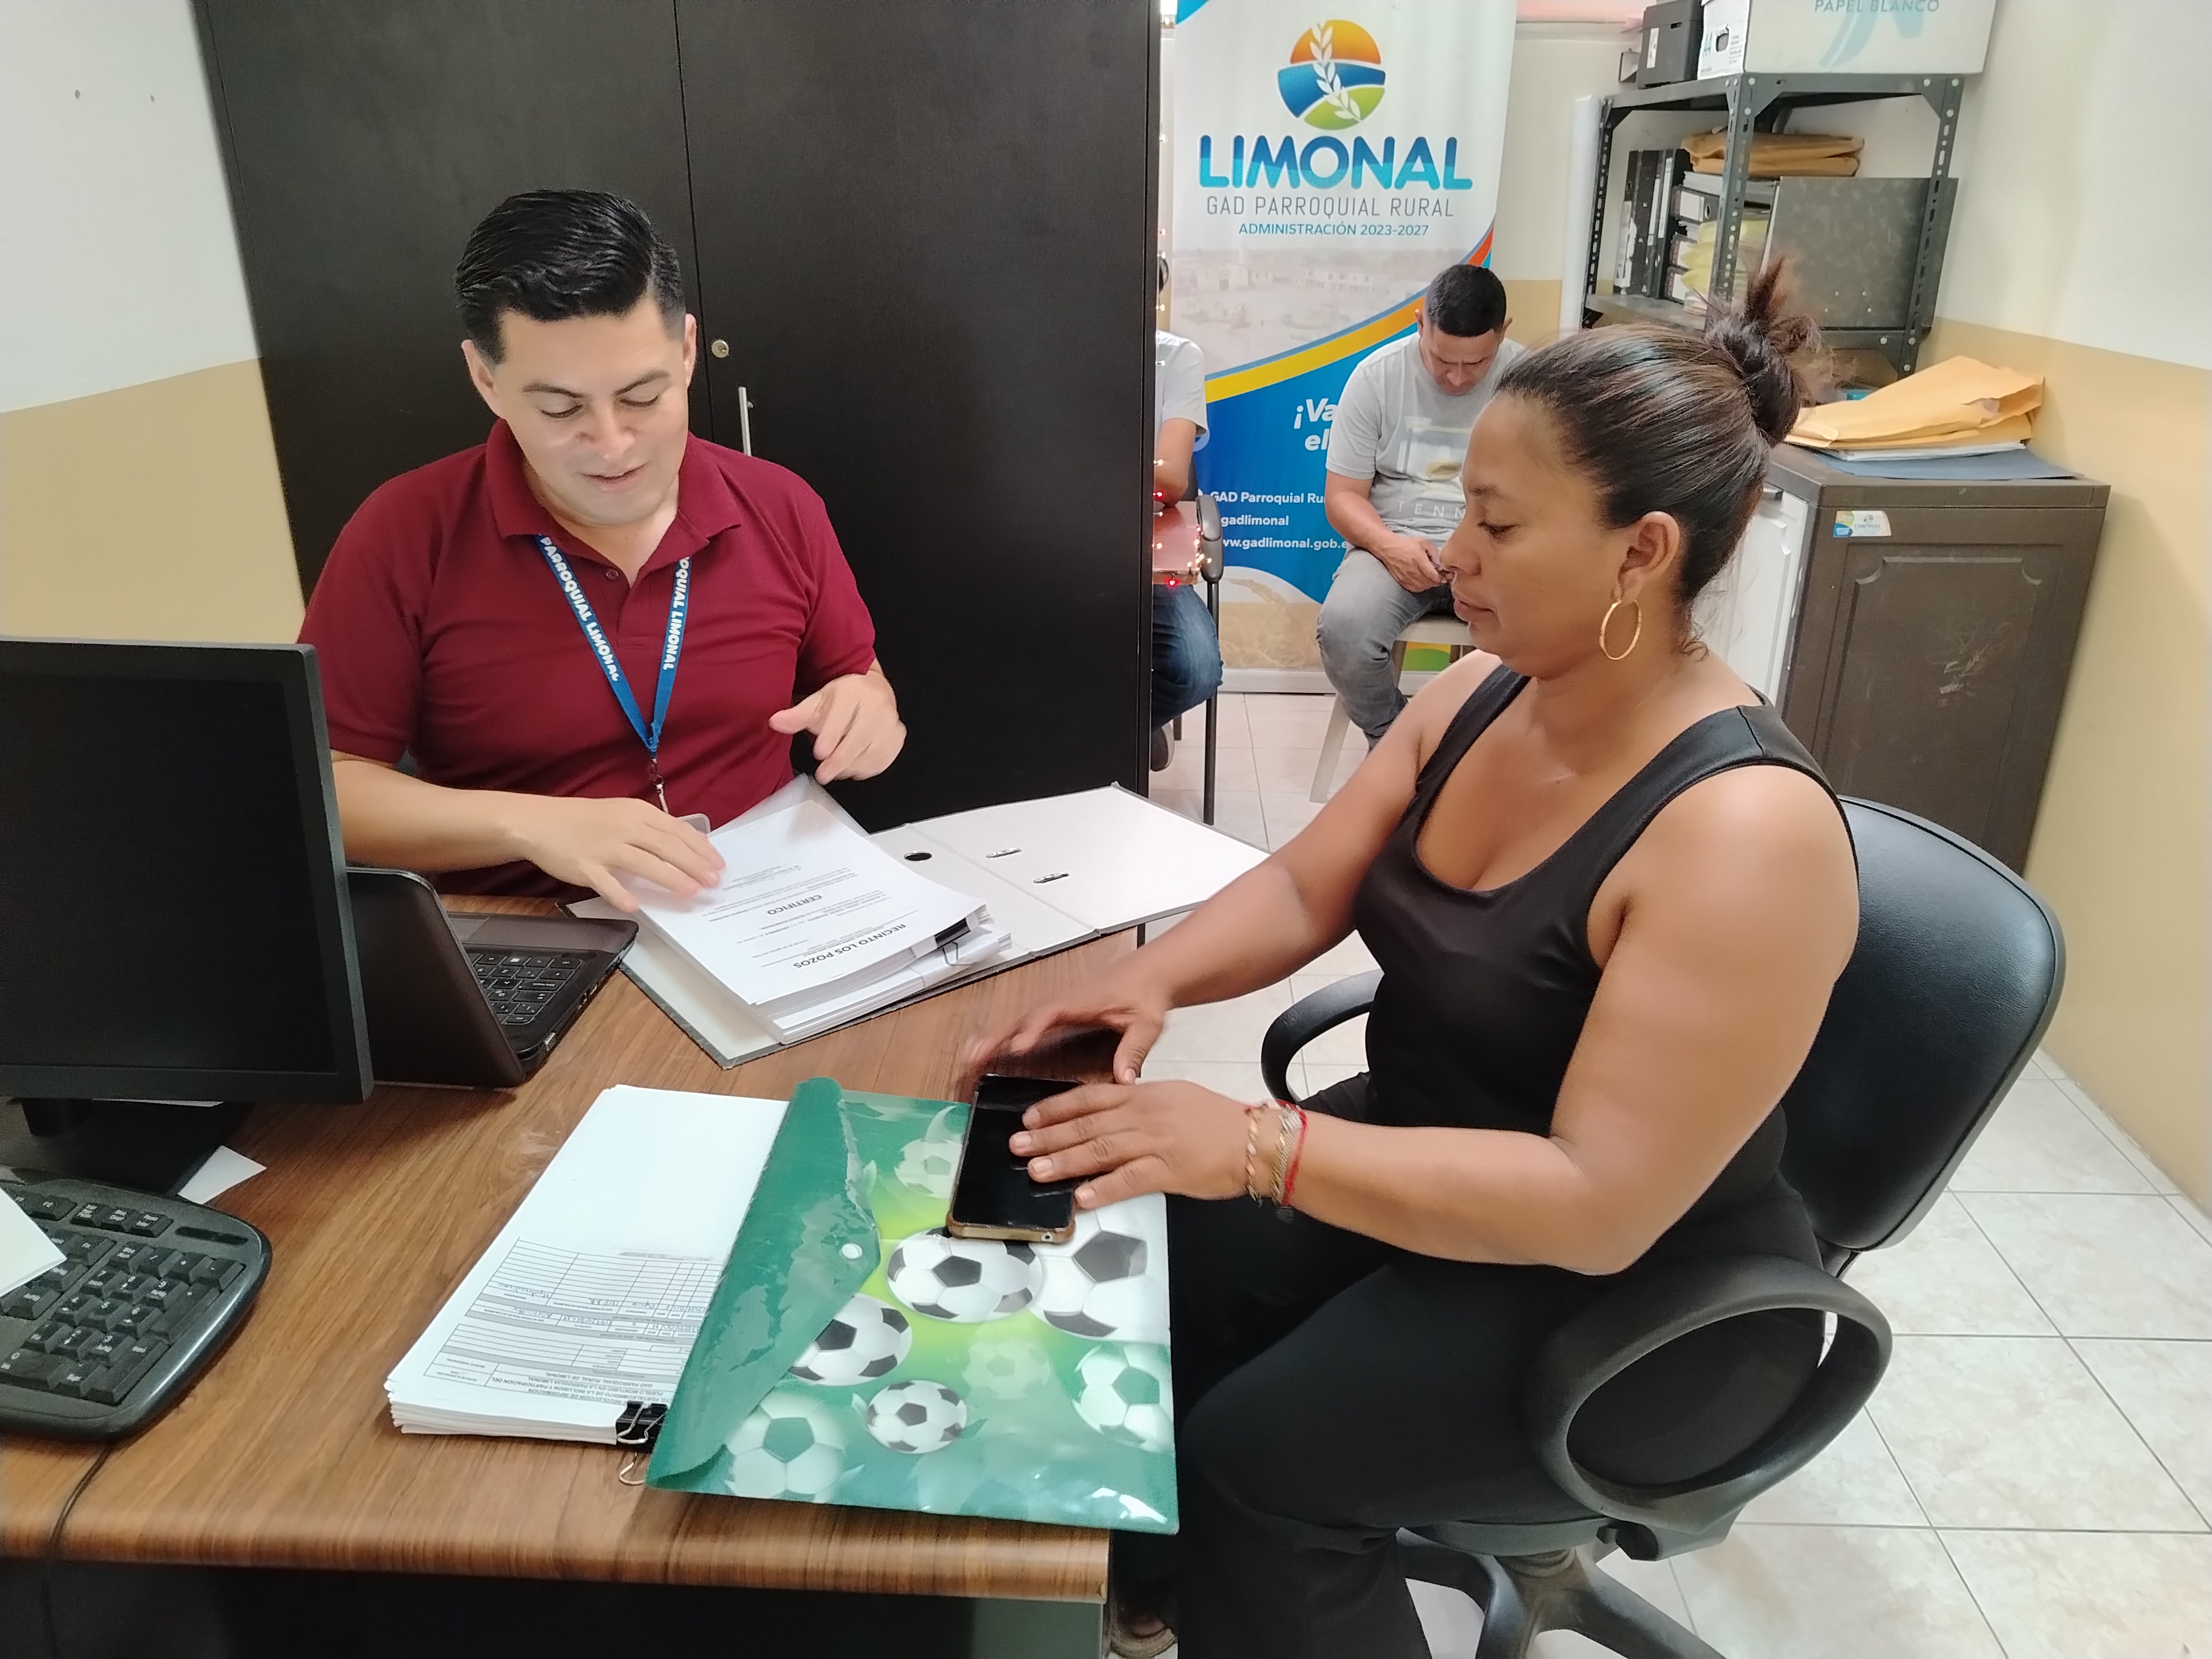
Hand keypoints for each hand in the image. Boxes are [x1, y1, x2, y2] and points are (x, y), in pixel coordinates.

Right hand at [502, 793, 722, 911]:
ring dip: (670, 877)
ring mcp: (604, 847)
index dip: (700, 848)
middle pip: (666, 846)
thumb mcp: (623, 814)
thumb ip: (651, 830)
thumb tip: (684, 847)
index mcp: (637, 813)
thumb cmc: (587, 821)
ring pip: (643, 863)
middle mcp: (624, 827)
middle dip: (693, 865)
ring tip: (691, 892)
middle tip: (713, 882)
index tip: (718, 864)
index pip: (677, 830)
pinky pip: (605, 883)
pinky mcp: (584, 866)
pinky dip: (620, 894)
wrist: (540, 821)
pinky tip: (635, 906)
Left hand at [769, 664, 905, 782]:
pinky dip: (867, 768)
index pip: (843, 715)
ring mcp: (890, 721)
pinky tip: (853, 768)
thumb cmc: (843, 699)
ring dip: (852, 766)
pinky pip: (884, 758)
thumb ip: (797, 715)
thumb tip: (776, 721)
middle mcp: (877, 704)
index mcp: (854, 691)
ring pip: (873, 751)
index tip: (820, 752)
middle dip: (840, 759)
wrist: (872, 692)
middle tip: (823, 774)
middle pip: (860, 737)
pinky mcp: (897, 736)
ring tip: (834, 770)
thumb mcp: (817, 701)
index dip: (832, 735)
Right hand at [961, 974, 1172, 1089]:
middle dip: (997, 1037)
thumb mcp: (1146, 1024)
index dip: (1032, 1029)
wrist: (1147, 975)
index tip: (1016, 1046)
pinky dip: (1002, 1036)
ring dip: (993, 1037)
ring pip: (1018, 1021)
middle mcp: (1061, 1003)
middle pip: (1023, 1018)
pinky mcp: (1054, 1014)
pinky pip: (1024, 1024)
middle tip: (973, 1057)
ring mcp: (1055, 1007)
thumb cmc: (1145, 997)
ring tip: (968, 1057)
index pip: (1050, 1014)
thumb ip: (1134, 1050)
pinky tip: (985, 1050)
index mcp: (1080, 1002)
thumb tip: (1124, 1079)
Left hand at [1007, 1081, 1253, 1208]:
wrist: (1255, 1141)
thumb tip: (1105, 1115)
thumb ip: (1139, 1104)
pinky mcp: (1169, 1171)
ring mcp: (1156, 1142)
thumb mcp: (1174, 1098)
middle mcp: (1145, 1114)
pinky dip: (1103, 1189)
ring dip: (1065, 1161)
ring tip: (1036, 1170)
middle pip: (1088, 1124)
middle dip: (1048, 1135)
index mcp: (1144, 1094)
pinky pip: (1129, 1180)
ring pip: (1101, 1150)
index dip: (1057, 1108)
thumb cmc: (1215, 1120)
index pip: (1091, 1098)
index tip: (1029, 1117)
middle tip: (1017, 1145)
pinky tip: (1080, 1198)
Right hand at [1373, 533, 1445, 592]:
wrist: (1388, 548)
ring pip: (1422, 587)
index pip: (1433, 575)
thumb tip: (1441, 563)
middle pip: (1429, 583)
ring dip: (1429, 585)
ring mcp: (1406, 577)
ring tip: (1430, 579)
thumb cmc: (1406, 544)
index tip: (1444, 576)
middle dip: (1436, 581)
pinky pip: (1414, 589)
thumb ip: (1434, 552)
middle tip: (1439, 577)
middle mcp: (1413, 571)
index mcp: (1419, 560)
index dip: (1440, 578)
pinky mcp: (1401, 581)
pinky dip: (1421, 587)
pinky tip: (1422, 582)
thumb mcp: (1423, 542)